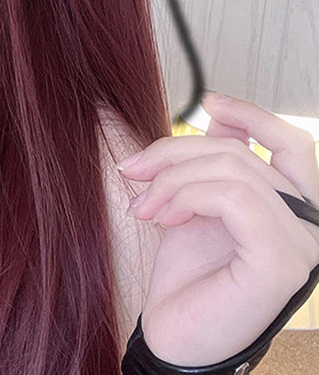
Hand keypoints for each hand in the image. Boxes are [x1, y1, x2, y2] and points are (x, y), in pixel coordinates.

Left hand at [119, 93, 318, 366]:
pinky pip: (233, 197)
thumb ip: (214, 165)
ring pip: (232, 168)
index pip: (293, 146)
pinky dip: (187, 195)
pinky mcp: (281, 263)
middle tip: (134, 169)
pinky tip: (163, 216)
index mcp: (292, 212)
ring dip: (171, 178)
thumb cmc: (188, 278)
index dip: (254, 115)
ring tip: (144, 205)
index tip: (210, 100)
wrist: (173, 335)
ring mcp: (301, 247)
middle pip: (242, 151)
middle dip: (176, 151)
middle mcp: (308, 228)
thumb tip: (218, 114)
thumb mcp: (197, 205)